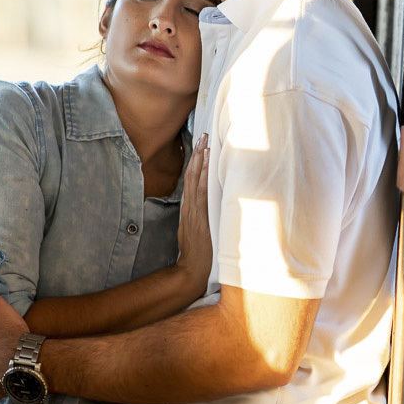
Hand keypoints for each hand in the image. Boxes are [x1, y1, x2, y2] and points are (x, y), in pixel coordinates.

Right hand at [176, 134, 212, 288]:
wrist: (194, 268)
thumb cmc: (199, 250)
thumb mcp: (198, 228)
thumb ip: (202, 214)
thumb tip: (212, 202)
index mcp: (191, 208)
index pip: (193, 179)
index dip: (197, 161)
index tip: (202, 145)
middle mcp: (192, 206)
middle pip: (194, 175)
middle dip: (199, 154)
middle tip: (204, 135)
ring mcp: (195, 210)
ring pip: (197, 180)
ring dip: (201, 161)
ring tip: (205, 144)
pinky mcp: (200, 216)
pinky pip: (202, 192)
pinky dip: (204, 177)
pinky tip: (208, 165)